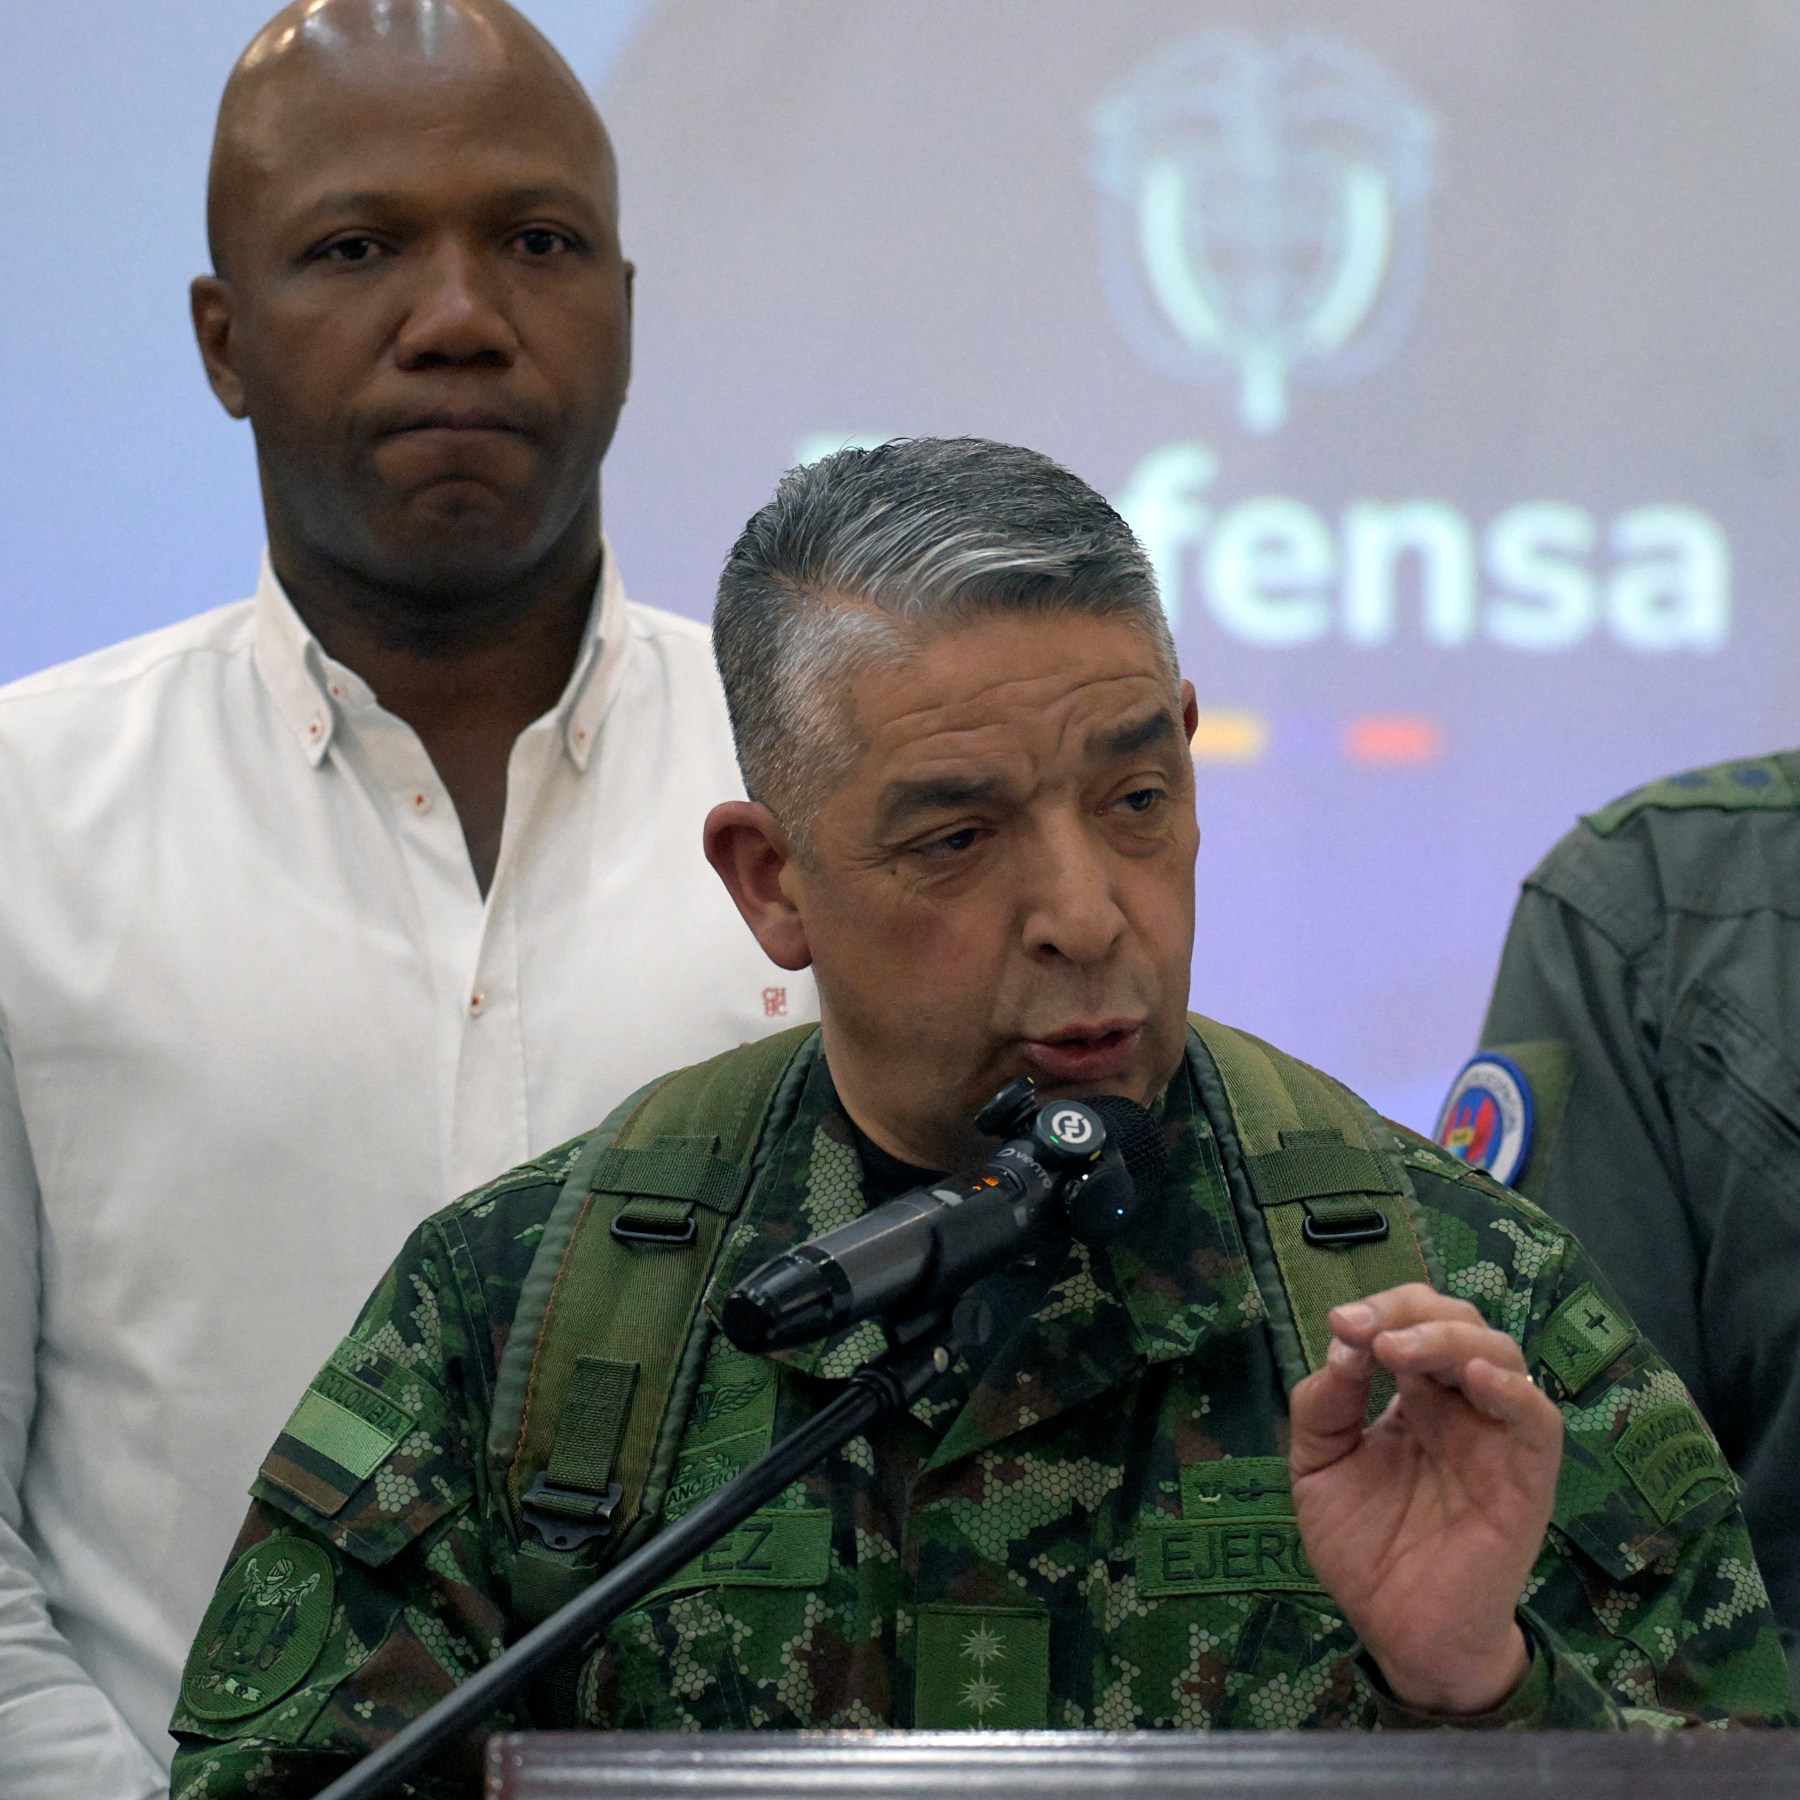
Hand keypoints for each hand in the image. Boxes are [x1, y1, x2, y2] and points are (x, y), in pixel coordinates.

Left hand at [1287, 1283, 1562, 1713]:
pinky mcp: (1526, 1482)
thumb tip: (1344, 1345)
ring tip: (1399, 1350)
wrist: (1397, 1630)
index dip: (1381, 1309)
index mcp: (1414, 1398)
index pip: (1411, 1322)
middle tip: (1364, 1331)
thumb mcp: (1318, 1466)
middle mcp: (1459, 1407)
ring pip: (1501, 1356)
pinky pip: (1538, 1422)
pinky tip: (1474, 1378)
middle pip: (1458, 1323)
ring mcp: (1496, 1440)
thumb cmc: (1362, 1547)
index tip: (1340, 1322)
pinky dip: (1513, 1391)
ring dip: (1450, 1339)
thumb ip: (1324, 1405)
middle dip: (1409, 1312)